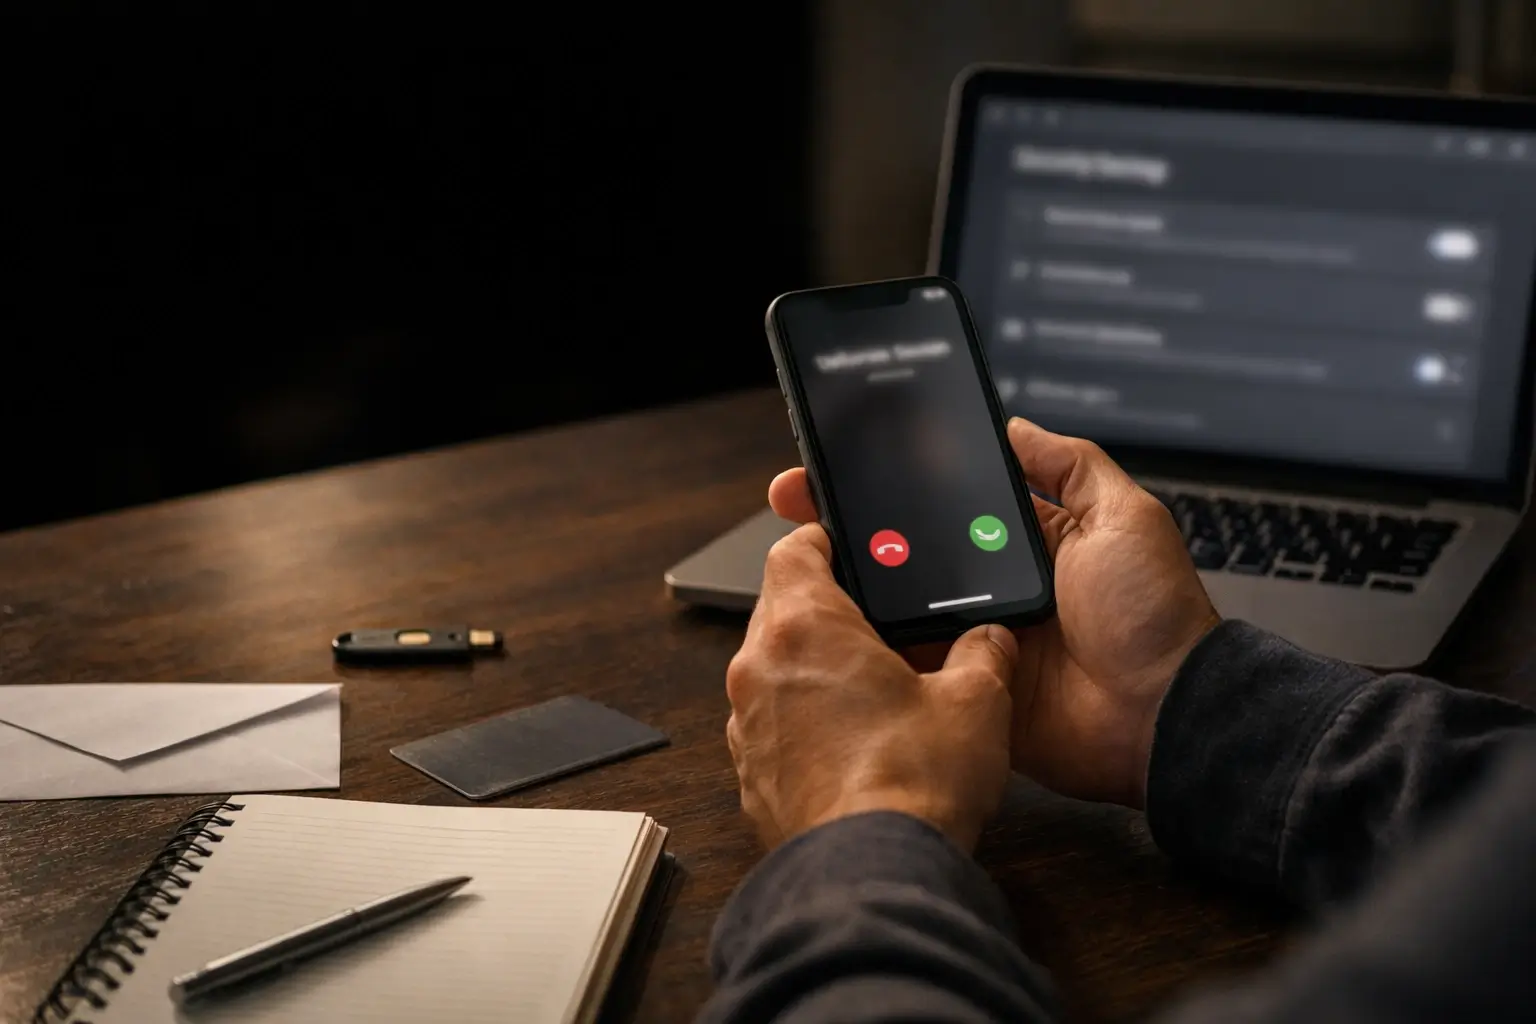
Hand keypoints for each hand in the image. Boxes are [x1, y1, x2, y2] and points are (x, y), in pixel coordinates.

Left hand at [725, 523, 1019, 851]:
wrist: (873, 871)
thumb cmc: (913, 783)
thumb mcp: (975, 702)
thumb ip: (983, 653)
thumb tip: (990, 639)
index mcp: (803, 628)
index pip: (792, 550)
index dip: (822, 538)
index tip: (846, 543)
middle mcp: (758, 669)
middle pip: (780, 608)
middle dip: (825, 607)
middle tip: (875, 618)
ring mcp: (747, 725)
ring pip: (773, 669)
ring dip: (812, 669)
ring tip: (870, 686)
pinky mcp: (751, 775)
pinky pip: (772, 725)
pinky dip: (803, 721)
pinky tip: (853, 743)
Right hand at [766, 418, 1219, 808]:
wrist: (1160, 715)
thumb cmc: (1153, 617)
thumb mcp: (1125, 516)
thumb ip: (1072, 465)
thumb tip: (1016, 426)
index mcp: (1028, 542)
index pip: (948, 501)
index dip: (900, 481)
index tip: (850, 460)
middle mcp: (994, 586)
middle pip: (910, 548)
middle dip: (855, 524)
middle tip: (801, 500)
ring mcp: (973, 637)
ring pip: (897, 601)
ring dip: (853, 580)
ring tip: (806, 551)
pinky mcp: (960, 686)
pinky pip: (905, 660)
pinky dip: (872, 641)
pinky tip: (833, 615)